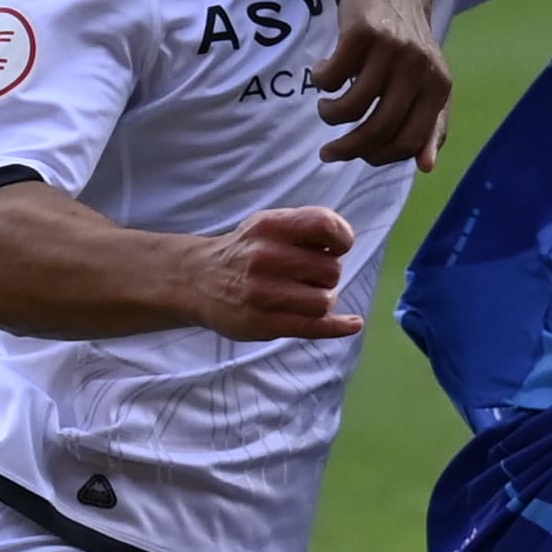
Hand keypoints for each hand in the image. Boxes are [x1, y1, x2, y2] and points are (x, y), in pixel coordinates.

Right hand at [187, 202, 365, 339]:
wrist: (197, 280)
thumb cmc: (244, 251)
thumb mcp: (267, 225)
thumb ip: (304, 228)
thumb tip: (344, 243)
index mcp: (271, 226)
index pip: (326, 226)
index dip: (342, 238)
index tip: (336, 248)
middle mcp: (266, 257)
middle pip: (331, 270)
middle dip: (326, 274)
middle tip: (306, 276)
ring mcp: (263, 293)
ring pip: (325, 300)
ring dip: (322, 299)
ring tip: (302, 295)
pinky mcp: (263, 323)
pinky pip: (313, 326)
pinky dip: (338, 327)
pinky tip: (354, 323)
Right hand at [309, 0, 450, 167]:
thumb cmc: (407, 41)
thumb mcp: (426, 82)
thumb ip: (429, 124)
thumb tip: (426, 166)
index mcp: (438, 88)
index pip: (409, 140)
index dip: (381, 156)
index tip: (360, 156)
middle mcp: (418, 71)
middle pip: (379, 128)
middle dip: (348, 149)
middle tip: (329, 152)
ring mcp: (390, 51)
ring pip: (353, 106)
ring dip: (331, 115)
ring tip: (326, 108)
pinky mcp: (362, 33)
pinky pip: (334, 77)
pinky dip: (323, 84)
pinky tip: (323, 76)